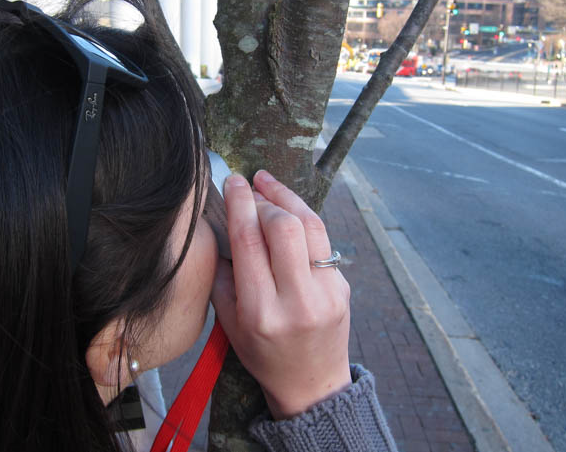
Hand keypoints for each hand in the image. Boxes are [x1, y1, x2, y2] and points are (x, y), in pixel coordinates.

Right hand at [211, 170, 351, 419]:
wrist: (312, 384)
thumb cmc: (263, 354)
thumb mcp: (230, 324)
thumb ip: (222, 276)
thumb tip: (224, 224)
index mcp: (261, 312)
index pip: (249, 242)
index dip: (240, 204)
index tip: (232, 181)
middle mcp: (297, 301)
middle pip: (284, 227)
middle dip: (264, 199)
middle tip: (249, 188)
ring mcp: (326, 292)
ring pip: (311, 225)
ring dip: (287, 197)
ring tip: (268, 183)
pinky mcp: (343, 286)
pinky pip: (322, 240)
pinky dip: (303, 218)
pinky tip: (288, 209)